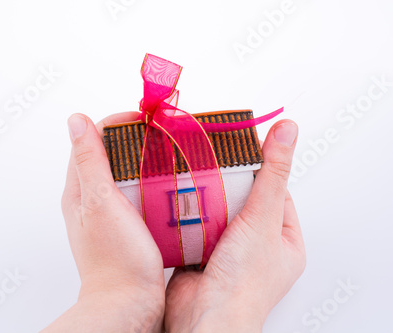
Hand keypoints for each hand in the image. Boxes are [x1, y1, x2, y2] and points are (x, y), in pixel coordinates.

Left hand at [41, 112, 164, 332]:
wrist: (128, 304)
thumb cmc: (116, 258)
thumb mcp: (101, 202)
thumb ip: (90, 160)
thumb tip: (76, 119)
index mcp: (78, 190)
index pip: (91, 140)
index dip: (117, 123)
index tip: (146, 119)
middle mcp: (89, 199)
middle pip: (108, 155)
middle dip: (133, 139)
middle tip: (162, 134)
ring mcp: (108, 213)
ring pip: (124, 174)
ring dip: (143, 160)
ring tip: (169, 154)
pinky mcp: (126, 226)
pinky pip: (136, 193)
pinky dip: (150, 182)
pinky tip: (168, 184)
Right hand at [164, 120, 305, 332]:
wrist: (204, 318)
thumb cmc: (242, 283)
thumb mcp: (262, 218)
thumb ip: (271, 174)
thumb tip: (287, 131)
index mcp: (284, 241)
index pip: (277, 194)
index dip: (262, 171)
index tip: (244, 148)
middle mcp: (258, 247)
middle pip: (244, 201)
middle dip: (228, 184)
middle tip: (213, 161)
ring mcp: (228, 252)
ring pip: (217, 213)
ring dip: (205, 199)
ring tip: (194, 176)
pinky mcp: (201, 255)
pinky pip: (196, 226)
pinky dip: (188, 215)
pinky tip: (179, 200)